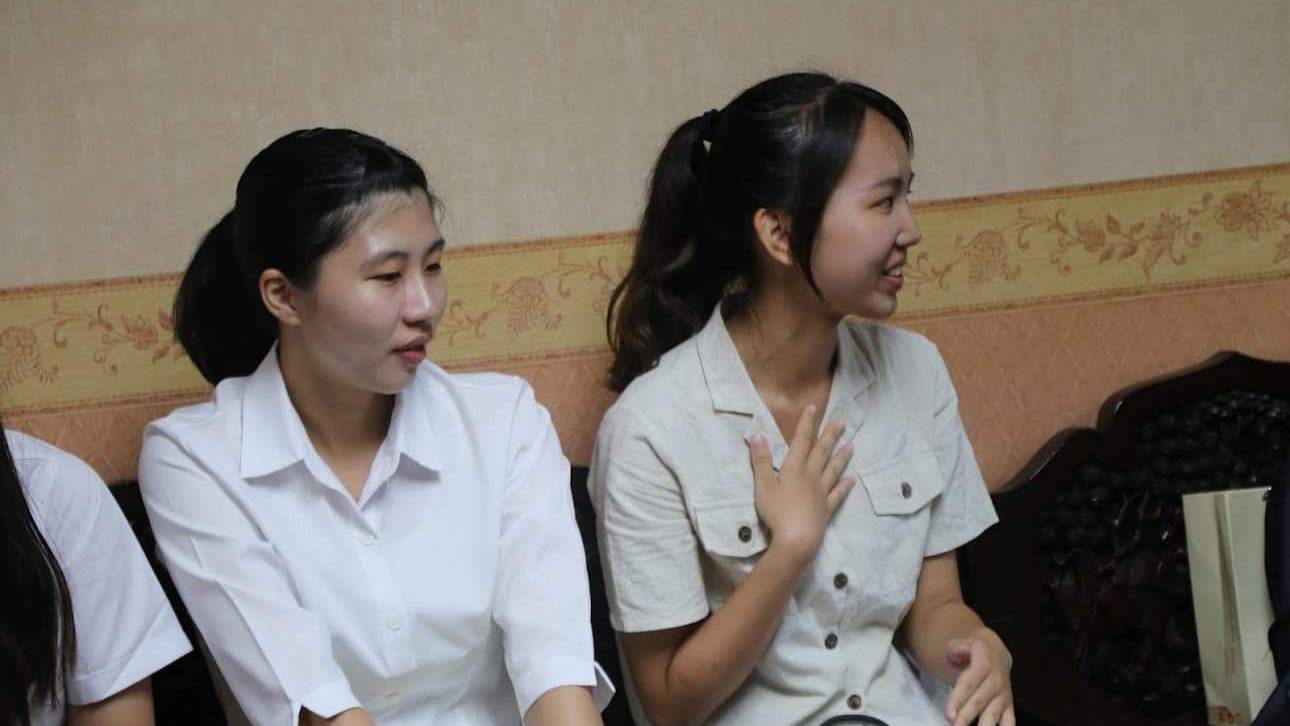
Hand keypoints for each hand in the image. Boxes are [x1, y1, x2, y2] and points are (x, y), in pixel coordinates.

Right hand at [749, 404, 853, 559]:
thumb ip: (761, 461)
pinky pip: (837, 495)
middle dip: (830, 436)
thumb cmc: (776, 512)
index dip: (806, 424)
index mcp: (794, 470)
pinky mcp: (826, 510)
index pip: (801, 442)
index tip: (813, 408)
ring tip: (851, 445)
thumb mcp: (762, 486)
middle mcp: (811, 478)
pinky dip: (845, 487)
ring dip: (842, 457)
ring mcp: (821, 494)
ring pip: (833, 471)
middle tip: (842, 422)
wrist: (796, 539)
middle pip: (822, 453)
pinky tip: (852, 480)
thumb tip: (758, 435)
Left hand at [945, 634, 1013, 725]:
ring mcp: (1003, 693)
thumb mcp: (960, 643)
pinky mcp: (1008, 705)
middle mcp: (996, 679)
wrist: (994, 653)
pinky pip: (1009, 720)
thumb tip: (956, 654)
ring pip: (993, 713)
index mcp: (984, 662)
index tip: (949, 714)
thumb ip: (955, 649)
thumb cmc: (972, 652)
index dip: (958, 699)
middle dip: (966, 716)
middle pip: (979, 701)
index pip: (969, 683)